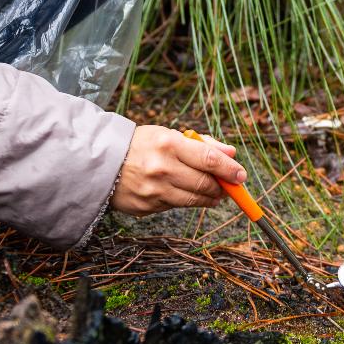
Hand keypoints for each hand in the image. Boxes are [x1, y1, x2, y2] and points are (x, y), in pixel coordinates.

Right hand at [110, 125, 246, 215]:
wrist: (102, 162)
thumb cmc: (141, 145)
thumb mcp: (169, 135)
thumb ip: (201, 144)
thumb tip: (230, 154)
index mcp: (169, 144)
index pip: (209, 159)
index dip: (229, 169)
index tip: (241, 175)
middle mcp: (162, 168)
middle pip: (205, 183)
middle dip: (222, 187)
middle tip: (229, 187)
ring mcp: (154, 190)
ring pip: (194, 199)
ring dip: (209, 198)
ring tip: (213, 193)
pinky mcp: (147, 207)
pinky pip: (176, 206)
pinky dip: (185, 200)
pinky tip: (184, 193)